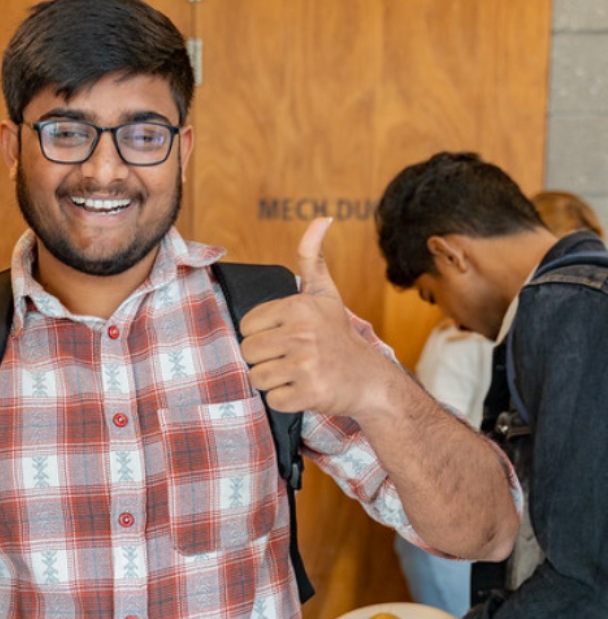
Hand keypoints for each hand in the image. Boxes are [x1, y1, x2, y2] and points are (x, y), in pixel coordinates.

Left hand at [238, 217, 386, 416]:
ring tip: (298, 373)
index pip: (246, 327)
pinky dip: (286, 400)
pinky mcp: (308, 392)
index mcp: (298, 306)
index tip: (286, 337)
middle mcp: (302, 332)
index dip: (262, 335)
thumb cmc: (338, 336)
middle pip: (248, 353)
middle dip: (266, 360)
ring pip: (257, 378)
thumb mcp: (325, 294)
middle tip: (292, 358)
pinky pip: (272, 400)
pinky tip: (305, 389)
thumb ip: (312, 257)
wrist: (370, 380)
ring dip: (274, 381)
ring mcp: (305, 363)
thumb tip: (321, 218)